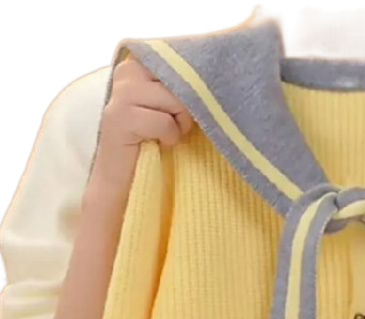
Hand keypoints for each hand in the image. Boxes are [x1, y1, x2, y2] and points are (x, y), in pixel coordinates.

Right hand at [91, 57, 194, 193]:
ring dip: (179, 123)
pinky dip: (170, 137)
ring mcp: (120, 93)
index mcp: (140, 63)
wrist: (128, 181)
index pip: (180, 60)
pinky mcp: (119, 118)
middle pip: (180, 77)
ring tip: (167, 134)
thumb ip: (184, 87)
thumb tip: (216, 78)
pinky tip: (159, 144)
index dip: (194, 85)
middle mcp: (127, 71)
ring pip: (174, 98)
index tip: (191, 107)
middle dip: (187, 106)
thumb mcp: (174, 108)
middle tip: (176, 125)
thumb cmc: (158, 142)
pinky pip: (165, 122)